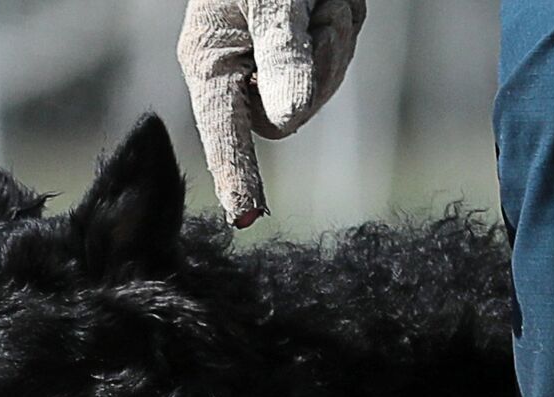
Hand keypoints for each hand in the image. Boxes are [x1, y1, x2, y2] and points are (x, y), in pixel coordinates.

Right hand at [177, 0, 365, 226]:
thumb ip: (282, 53)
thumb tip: (292, 118)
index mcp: (211, 61)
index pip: (224, 132)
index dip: (238, 175)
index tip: (246, 219)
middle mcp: (238, 68)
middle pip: (290, 114)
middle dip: (320, 70)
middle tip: (323, 17)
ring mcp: (271, 60)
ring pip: (320, 86)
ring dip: (335, 38)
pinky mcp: (300, 45)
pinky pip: (336, 55)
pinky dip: (342, 22)